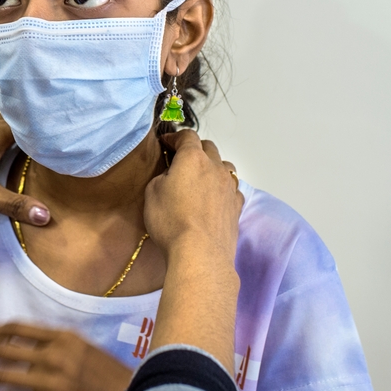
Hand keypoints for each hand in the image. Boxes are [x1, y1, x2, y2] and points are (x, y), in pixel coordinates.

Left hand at [0, 113, 50, 225]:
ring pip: (0, 125)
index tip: (60, 153)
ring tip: (21, 155)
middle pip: (19, 126)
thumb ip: (14, 205)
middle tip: (46, 157)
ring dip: (11, 137)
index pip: (36, 128)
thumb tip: (45, 216)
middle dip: (31, 139)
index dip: (49, 139)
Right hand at [144, 129, 242, 368]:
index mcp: (192, 158)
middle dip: (195, 149)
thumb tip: (171, 177)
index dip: (175, 137)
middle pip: (208, 147)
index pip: (187, 136)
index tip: (165, 144)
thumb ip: (162, 177)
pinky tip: (215, 199)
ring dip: (212, 167)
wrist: (200, 253)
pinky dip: (223, 188)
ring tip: (201, 179)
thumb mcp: (152, 193)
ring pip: (224, 166)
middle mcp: (215, 167)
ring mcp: (229, 187)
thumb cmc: (170, 221)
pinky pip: (232, 189)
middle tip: (181, 160)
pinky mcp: (237, 206)